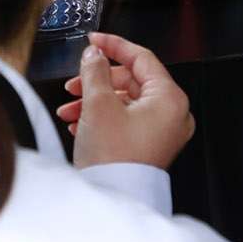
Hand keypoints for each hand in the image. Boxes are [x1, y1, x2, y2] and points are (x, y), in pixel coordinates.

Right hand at [65, 32, 195, 170]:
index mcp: (170, 98)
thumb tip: (94, 54)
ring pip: (125, 103)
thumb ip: (95, 70)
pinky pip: (126, 122)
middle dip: (97, 81)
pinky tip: (79, 124)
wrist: (113, 201)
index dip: (114, 45)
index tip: (95, 40)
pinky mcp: (149, 147)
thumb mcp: (98, 104)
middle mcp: (173, 114)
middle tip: (74, 83)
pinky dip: (102, 118)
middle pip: (131, 82)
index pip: (142, 58)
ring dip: (94, 101)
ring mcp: (163, 133)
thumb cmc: (114, 159)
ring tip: (69, 110)